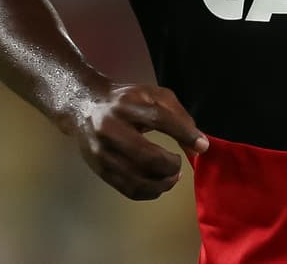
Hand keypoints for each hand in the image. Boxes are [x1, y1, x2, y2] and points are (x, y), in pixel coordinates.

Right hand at [70, 82, 209, 199]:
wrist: (84, 105)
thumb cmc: (125, 100)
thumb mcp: (153, 95)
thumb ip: (178, 116)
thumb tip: (198, 145)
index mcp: (127, 104)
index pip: (159, 118)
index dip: (184, 133)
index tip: (203, 146)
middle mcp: (110, 127)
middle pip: (146, 155)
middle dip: (170, 165)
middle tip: (179, 164)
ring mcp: (102, 151)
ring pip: (136, 178)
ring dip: (162, 183)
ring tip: (172, 177)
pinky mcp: (99, 169)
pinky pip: (127, 188)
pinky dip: (148, 192)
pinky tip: (158, 185)